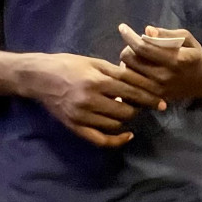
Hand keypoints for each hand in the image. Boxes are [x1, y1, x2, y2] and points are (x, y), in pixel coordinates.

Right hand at [23, 53, 165, 147]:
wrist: (38, 77)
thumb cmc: (69, 64)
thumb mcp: (94, 62)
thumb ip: (116, 72)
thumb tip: (138, 79)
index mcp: (97, 80)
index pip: (131, 90)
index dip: (149, 95)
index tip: (162, 100)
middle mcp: (91, 99)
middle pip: (126, 109)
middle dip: (139, 107)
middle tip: (146, 104)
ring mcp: (82, 115)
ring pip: (116, 123)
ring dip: (127, 118)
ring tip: (131, 110)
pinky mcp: (75, 126)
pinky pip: (100, 139)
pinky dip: (116, 140)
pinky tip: (127, 135)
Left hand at [118, 25, 201, 100]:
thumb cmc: (195, 56)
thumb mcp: (188, 39)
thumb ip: (168, 34)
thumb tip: (147, 30)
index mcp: (176, 60)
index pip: (144, 48)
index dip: (130, 36)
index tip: (122, 27)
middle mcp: (165, 77)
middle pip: (131, 60)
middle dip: (128, 48)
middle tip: (135, 45)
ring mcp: (158, 90)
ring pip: (127, 73)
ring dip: (127, 61)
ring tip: (135, 56)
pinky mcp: (154, 98)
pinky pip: (131, 85)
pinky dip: (130, 75)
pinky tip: (135, 68)